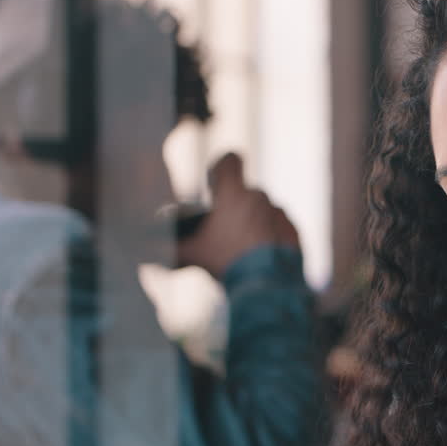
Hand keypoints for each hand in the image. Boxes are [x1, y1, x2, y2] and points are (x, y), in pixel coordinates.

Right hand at [177, 153, 300, 278]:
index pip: (230, 160)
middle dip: (236, 208)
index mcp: (234, 194)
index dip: (223, 166)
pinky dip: (273, 237)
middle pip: (246, 193)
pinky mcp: (295, 232)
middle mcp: (260, 198)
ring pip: (265, 211)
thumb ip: (172, 249)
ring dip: (256, 223)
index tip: (216, 182)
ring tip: (246, 249)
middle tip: (226, 231)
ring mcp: (280, 214)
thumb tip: (151, 253)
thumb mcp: (194, 255)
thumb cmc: (227, 263)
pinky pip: (281, 228)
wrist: (267, 285)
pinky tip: (264, 257)